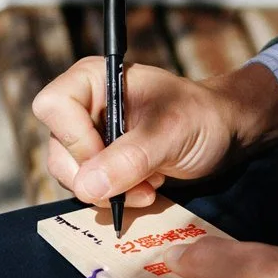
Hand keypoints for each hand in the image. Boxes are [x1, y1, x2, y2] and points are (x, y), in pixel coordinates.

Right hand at [33, 60, 277, 210]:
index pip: (54, 107)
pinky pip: (89, 189)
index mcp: (93, 79)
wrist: (223, 134)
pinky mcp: (100, 164)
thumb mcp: (170, 133)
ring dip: (109, 192)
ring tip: (150, 186)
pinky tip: (148, 189)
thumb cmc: (201, 118)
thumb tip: (86, 187)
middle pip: (57, 150)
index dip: (76, 139)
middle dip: (97, 176)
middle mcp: (83, 107)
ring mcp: (89, 137)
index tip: (112, 157)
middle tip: (139, 183)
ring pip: (71, 176)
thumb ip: (129, 158)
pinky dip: (116, 197)